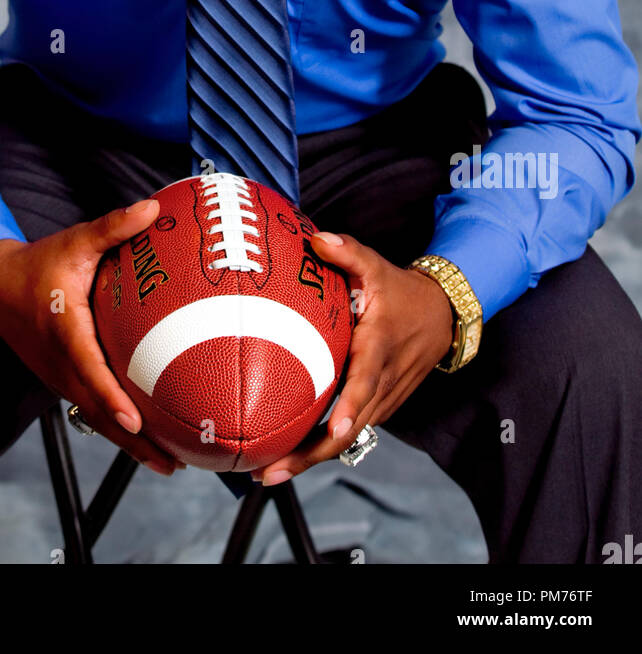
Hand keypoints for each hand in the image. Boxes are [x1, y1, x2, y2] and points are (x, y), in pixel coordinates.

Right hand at [0, 199, 185, 475]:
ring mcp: (59, 377)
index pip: (89, 370)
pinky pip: (91, 409)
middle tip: (173, 462)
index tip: (134, 421)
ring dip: (128, 444)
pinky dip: (116, 427)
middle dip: (134, 440)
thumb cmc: (39, 262)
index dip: (111, 398)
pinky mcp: (61, 380)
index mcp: (64, 330)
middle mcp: (60, 363)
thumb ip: (113, 226)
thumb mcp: (75, 240)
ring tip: (168, 463)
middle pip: (98, 410)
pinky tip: (145, 438)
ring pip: (95, 417)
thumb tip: (152, 207)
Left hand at [252, 230, 453, 485]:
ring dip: (311, 458)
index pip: (365, 382)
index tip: (332, 430)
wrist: (443, 315)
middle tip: (268, 471)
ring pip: (347, 439)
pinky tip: (288, 457)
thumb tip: (316, 238)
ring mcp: (382, 400)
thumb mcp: (377, 266)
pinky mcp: (379, 408)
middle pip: (348, 428)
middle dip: (310, 454)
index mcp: (379, 347)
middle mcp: (382, 381)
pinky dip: (322, 448)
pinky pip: (350, 432)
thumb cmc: (400, 291)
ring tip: (267, 472)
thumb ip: (347, 251)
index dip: (349, 407)